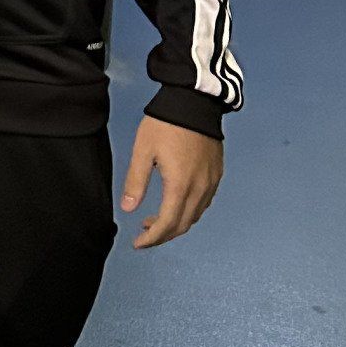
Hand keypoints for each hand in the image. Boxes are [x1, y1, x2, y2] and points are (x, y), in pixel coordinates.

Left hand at [121, 116, 222, 248]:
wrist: (195, 103)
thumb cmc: (167, 123)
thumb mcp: (143, 151)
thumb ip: (136, 182)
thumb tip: (128, 208)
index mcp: (180, 185)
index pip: (167, 224)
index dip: (151, 239)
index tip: (137, 243)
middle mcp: (200, 188)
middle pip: (182, 225)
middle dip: (162, 235)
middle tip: (143, 235)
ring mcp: (211, 182)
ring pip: (194, 216)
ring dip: (175, 224)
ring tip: (153, 220)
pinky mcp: (216, 174)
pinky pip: (204, 203)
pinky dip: (188, 211)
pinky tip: (174, 204)